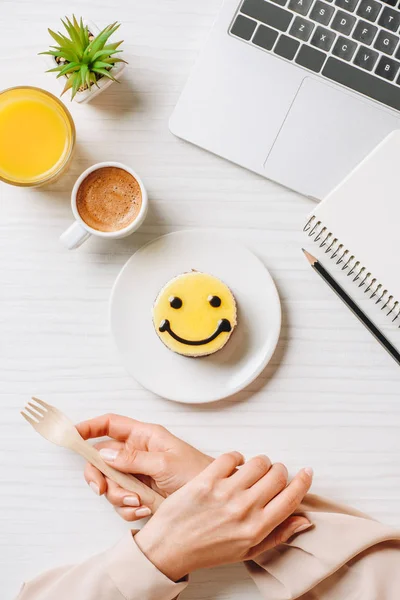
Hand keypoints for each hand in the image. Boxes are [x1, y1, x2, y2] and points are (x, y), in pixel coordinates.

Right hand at [76, 414, 212, 519]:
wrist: (216, 502)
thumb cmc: (198, 474)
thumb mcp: (165, 464)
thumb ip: (134, 459)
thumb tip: (105, 454)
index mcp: (145, 436)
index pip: (111, 424)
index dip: (90, 427)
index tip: (72, 435)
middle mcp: (138, 453)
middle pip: (102, 458)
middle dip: (99, 475)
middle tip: (101, 489)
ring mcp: (138, 474)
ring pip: (110, 483)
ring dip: (118, 496)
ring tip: (139, 501)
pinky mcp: (141, 494)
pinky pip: (122, 502)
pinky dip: (129, 508)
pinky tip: (145, 509)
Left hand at [135, 452, 312, 580]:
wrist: (170, 548)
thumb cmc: (208, 550)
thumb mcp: (248, 551)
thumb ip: (278, 534)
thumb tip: (303, 520)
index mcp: (257, 528)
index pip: (291, 498)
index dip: (303, 482)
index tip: (307, 473)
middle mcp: (244, 509)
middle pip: (277, 476)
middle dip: (279, 471)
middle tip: (272, 474)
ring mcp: (225, 493)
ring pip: (258, 462)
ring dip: (259, 462)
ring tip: (252, 469)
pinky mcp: (206, 479)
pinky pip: (231, 456)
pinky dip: (236, 457)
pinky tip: (233, 465)